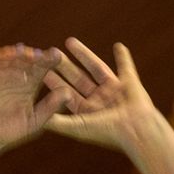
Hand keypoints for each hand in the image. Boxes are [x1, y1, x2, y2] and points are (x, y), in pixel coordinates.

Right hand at [0, 39, 67, 157]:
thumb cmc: (10, 132)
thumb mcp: (33, 121)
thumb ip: (50, 107)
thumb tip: (69, 94)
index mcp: (30, 83)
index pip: (42, 67)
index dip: (49, 60)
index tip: (56, 55)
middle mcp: (15, 74)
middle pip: (25, 59)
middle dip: (31, 54)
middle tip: (37, 54)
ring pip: (6, 57)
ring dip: (12, 52)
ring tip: (19, 51)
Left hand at [43, 38, 163, 151]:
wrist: (136, 130)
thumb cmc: (107, 132)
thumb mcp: (78, 127)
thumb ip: (59, 122)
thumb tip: (37, 120)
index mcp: (88, 112)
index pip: (67, 94)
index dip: (55, 82)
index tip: (42, 70)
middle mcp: (100, 101)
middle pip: (79, 79)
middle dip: (65, 65)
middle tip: (52, 52)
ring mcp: (115, 92)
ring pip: (97, 69)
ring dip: (84, 55)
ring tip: (70, 41)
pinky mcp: (131, 84)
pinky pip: (126, 67)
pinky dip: (124, 58)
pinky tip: (118, 46)